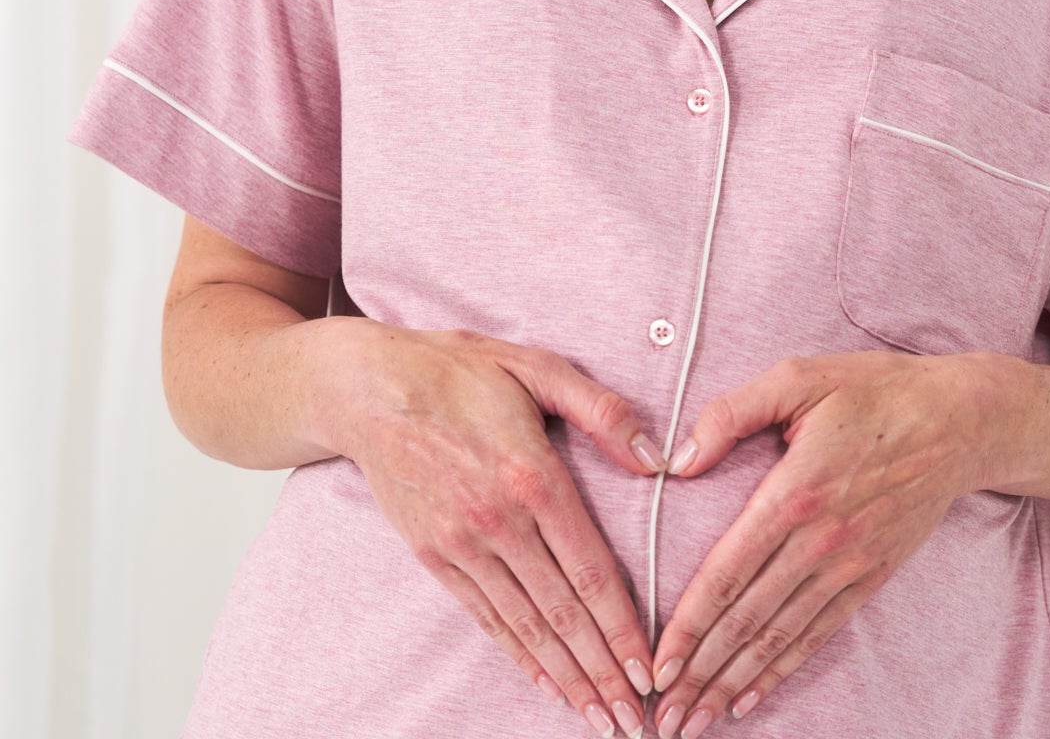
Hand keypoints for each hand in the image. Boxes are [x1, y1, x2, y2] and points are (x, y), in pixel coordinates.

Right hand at [325, 321, 667, 737]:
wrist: (370, 388)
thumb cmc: (462, 370)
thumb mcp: (540, 368)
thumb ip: (604, 411)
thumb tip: (657, 458)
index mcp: (533, 476)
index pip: (590, 570)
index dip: (623, 627)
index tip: (650, 669)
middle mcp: (498, 521)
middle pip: (562, 613)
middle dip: (601, 672)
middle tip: (634, 720)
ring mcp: (462, 545)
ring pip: (526, 625)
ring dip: (565, 677)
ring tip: (597, 717)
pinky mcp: (434, 556)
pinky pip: (485, 616)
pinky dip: (519, 654)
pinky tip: (545, 681)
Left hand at [648, 351, 992, 736]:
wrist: (960, 420)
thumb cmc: (875, 390)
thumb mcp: (799, 377)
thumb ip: (731, 413)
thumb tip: (679, 459)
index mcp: (794, 491)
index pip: (728, 572)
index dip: (689, 624)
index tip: (656, 663)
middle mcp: (819, 540)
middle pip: (747, 620)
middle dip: (699, 673)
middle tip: (661, 717)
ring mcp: (849, 564)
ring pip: (779, 637)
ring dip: (732, 683)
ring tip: (694, 721)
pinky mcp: (871, 575)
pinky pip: (819, 634)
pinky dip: (782, 670)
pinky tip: (751, 697)